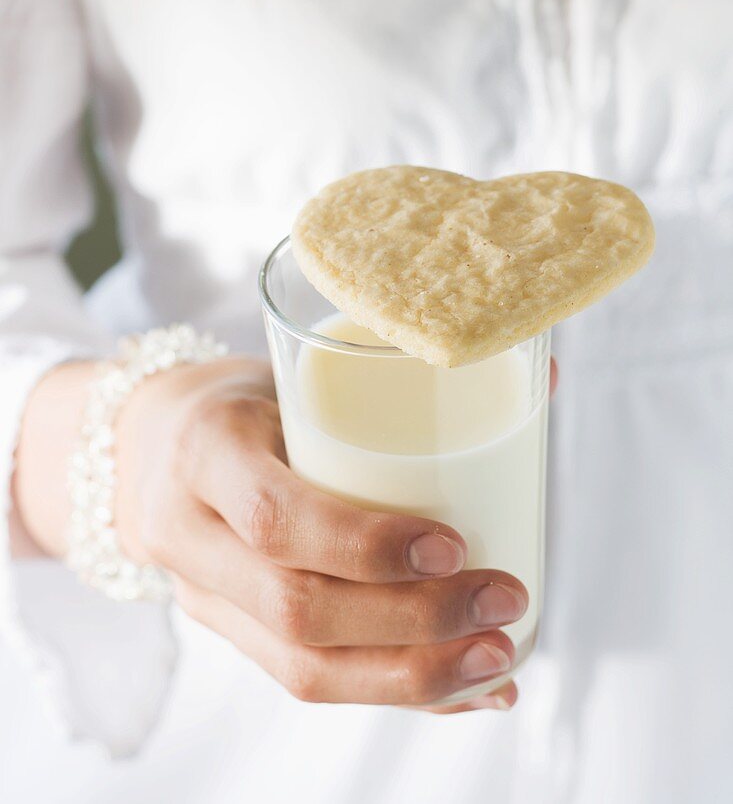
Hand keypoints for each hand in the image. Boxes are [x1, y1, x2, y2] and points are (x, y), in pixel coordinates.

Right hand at [112, 355, 541, 714]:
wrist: (147, 443)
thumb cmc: (242, 396)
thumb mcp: (290, 371)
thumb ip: (395, 381)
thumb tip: (544, 374)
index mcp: (204, 450)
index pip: (275, 517)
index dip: (365, 543)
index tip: (454, 543)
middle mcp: (188, 535)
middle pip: (296, 611)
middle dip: (413, 622)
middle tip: (503, 599)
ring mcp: (202, 596)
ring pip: (300, 669)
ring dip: (412, 678)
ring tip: (499, 661)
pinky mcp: (229, 632)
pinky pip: (307, 681)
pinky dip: (395, 693)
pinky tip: (464, 693)